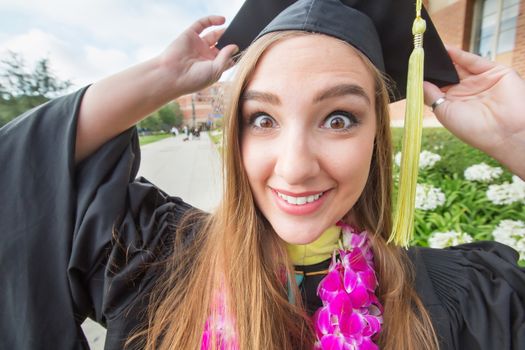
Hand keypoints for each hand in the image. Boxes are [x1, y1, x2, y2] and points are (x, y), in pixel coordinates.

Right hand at [159, 15, 238, 96]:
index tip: (246, 48)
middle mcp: (205, 56)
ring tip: (235, 28)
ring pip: (214, 34)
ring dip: (224, 31)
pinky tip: (222, 20)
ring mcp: (197, 45)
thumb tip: (235, 46)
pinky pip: (202, 24)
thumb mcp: (216, 70)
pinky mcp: (190, 35)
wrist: (172, 75)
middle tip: (241, 36)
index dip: (236, 53)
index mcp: (212, 68)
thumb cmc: (194, 79)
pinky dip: (212, 20)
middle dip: (231, 41)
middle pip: (222, 45)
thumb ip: (226, 57)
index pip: (227, 59)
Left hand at [424, 46, 524, 178]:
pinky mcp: (494, 71)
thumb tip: (417, 81)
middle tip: (416, 56)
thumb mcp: (445, 112)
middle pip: (447, 74)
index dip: (425, 78)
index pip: (437, 87)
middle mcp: (467, 92)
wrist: (505, 131)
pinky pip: (473, 60)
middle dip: (434, 67)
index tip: (410, 70)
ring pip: (459, 65)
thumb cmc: (473, 128)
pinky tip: (444, 49)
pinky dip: (458, 54)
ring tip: (427, 50)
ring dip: (444, 59)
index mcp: (454, 104)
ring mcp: (480, 81)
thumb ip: (431, 95)